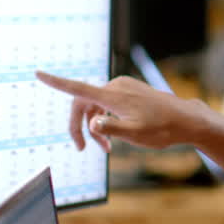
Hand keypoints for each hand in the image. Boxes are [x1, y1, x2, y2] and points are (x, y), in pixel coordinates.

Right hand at [36, 71, 205, 152]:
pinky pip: (107, 104)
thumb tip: (93, 123)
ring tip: (106, 149)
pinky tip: (115, 137)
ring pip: (96, 106)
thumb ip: (111, 128)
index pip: (78, 88)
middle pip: (83, 104)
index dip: (56, 82)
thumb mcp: (135, 133)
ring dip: (94, 127)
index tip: (38, 74)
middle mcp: (114, 87)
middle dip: (80, 126)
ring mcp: (122, 87)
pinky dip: (105, 120)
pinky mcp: (129, 91)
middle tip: (81, 148)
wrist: (185, 120)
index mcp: (112, 96)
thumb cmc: (161, 129)